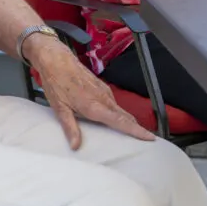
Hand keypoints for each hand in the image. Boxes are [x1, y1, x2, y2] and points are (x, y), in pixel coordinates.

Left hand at [26, 36, 154, 149]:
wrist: (56, 59)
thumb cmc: (56, 83)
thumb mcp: (59, 108)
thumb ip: (70, 127)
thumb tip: (75, 146)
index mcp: (94, 106)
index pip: (120, 121)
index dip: (136, 130)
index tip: (150, 137)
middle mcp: (103, 98)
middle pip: (125, 116)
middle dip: (137, 129)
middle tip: (148, 142)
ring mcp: (103, 91)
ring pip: (121, 110)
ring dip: (129, 121)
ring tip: (136, 135)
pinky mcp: (101, 87)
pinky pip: (115, 103)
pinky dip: (120, 113)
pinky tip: (117, 119)